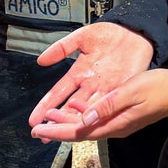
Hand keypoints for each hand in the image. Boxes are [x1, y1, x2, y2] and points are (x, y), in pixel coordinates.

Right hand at [29, 23, 153, 138]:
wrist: (134, 31)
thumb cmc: (108, 34)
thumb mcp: (82, 37)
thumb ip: (62, 47)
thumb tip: (40, 60)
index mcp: (79, 73)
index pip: (58, 93)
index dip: (45, 106)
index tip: (33, 120)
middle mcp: (90, 86)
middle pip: (70, 108)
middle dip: (56, 122)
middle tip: (41, 135)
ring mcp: (106, 90)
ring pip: (88, 110)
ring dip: (75, 123)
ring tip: (62, 135)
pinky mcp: (122, 90)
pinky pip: (110, 105)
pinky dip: (100, 115)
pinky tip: (90, 125)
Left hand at [32, 67, 167, 142]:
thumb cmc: (158, 88)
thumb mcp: (131, 92)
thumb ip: (108, 105)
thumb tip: (85, 119)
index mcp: (114, 123)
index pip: (79, 132)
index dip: (57, 131)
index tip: (39, 130)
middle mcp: (114, 127)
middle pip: (80, 132)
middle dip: (58, 129)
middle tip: (37, 126)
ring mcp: (119, 123)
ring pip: (87, 126)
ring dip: (68, 121)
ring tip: (50, 116)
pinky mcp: (123, 116)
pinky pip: (97, 119)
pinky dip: (83, 114)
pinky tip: (76, 107)